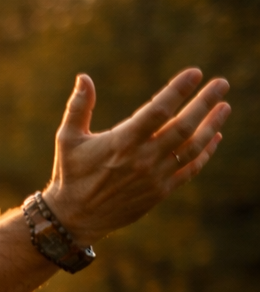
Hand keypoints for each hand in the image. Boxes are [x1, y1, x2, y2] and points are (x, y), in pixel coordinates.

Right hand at [44, 69, 229, 245]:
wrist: (75, 218)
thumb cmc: (70, 174)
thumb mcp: (67, 138)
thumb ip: (78, 107)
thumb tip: (84, 78)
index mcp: (122, 141)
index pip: (158, 110)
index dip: (178, 90)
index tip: (195, 73)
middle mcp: (143, 158)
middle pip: (183, 126)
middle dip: (205, 102)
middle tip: (221, 84)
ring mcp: (155, 176)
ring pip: (192, 147)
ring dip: (212, 126)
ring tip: (224, 107)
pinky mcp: (160, 191)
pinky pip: (190, 169)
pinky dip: (205, 153)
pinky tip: (215, 137)